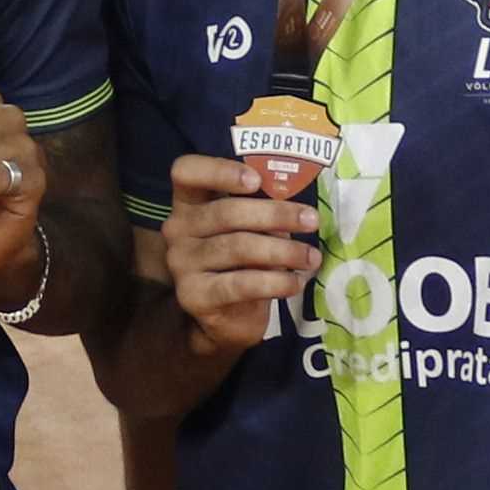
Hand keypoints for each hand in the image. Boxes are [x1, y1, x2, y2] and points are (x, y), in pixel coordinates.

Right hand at [154, 150, 319, 355]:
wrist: (228, 319)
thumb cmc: (243, 263)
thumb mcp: (252, 231)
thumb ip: (263, 214)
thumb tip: (300, 210)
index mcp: (189, 203)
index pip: (186, 172)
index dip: (218, 170)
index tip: (257, 180)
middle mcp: (178, 229)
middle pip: (225, 212)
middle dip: (275, 214)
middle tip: (311, 221)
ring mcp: (182, 263)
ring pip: (237, 247)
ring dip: (283, 251)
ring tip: (311, 257)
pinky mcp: (193, 295)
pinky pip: (239, 284)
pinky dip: (274, 282)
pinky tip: (296, 283)